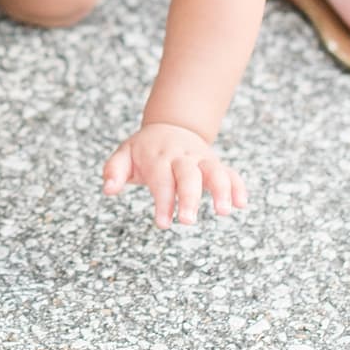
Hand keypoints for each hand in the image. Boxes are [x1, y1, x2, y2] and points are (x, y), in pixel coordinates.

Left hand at [101, 122, 247, 229]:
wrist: (170, 126)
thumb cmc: (144, 149)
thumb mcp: (124, 154)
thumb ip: (114, 170)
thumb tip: (108, 189)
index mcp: (158, 156)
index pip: (161, 180)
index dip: (163, 201)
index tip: (163, 223)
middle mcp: (182, 157)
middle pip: (189, 175)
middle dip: (189, 198)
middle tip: (188, 221)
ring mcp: (201, 159)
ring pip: (215, 170)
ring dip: (221, 189)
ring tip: (224, 211)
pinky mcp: (215, 164)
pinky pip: (230, 172)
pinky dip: (238, 186)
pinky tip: (242, 203)